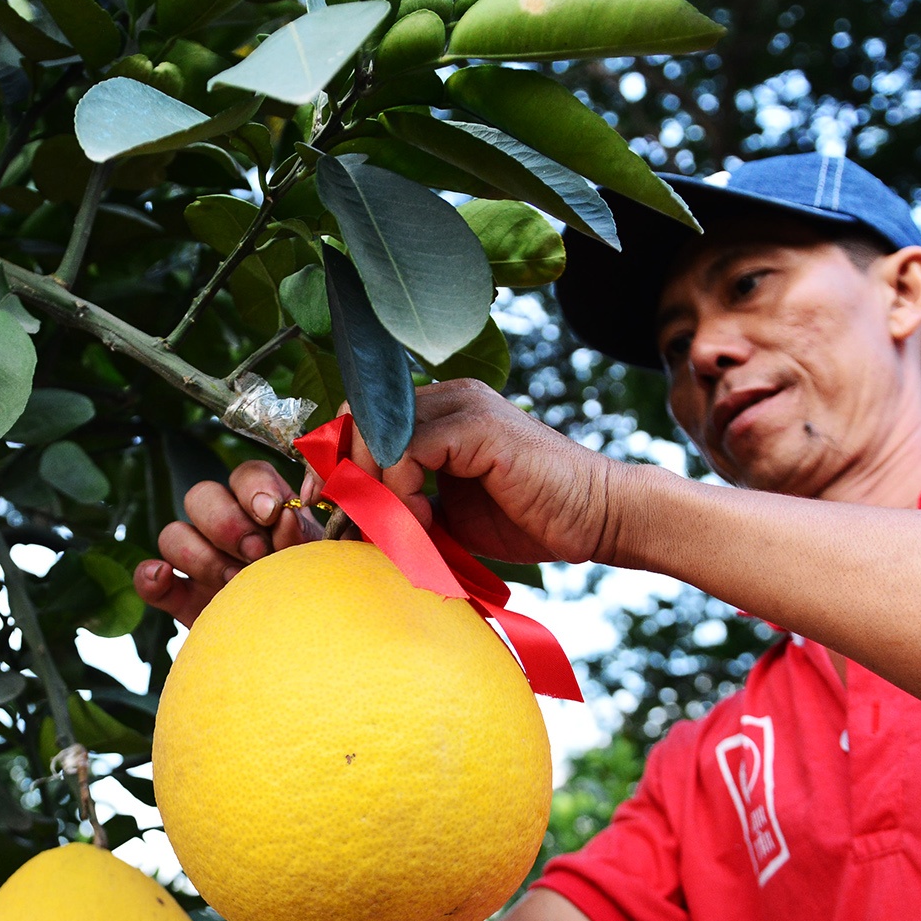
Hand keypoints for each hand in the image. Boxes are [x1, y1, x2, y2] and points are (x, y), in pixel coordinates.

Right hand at [134, 460, 322, 625]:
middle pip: (201, 496)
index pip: (247, 475)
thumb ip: (309, 535)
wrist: (306, 650)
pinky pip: (148, 578)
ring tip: (234, 584)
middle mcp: (228, 529)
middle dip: (226, 523)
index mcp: (267, 510)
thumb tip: (289, 511)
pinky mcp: (180, 598)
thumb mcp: (325, 563)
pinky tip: (165, 579)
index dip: (254, 487)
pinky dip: (150, 576)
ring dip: (200, 555)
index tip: (270, 513)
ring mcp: (200, 562)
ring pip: (173, 533)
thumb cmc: (320, 596)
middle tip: (256, 554)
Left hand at [309, 380, 627, 566]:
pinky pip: (408, 448)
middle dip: (342, 470)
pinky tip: (420, 518)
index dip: (336, 458)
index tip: (323, 502)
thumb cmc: (532, 519)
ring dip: (372, 485)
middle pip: (361, 416)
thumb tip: (356, 520)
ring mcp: (464, 405)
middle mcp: (449, 396)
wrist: (597, 518)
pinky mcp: (478, 426)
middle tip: (342, 517)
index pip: (365, 417)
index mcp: (441, 411)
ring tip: (392, 525)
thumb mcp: (450, 516)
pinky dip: (400, 487)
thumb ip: (408, 507)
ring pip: (379, 430)